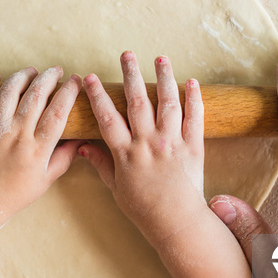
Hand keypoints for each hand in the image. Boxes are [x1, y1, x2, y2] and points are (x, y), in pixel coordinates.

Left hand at [0, 66, 83, 225]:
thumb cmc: (15, 193)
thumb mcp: (47, 179)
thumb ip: (65, 157)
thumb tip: (80, 138)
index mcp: (37, 148)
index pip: (58, 111)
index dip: (69, 92)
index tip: (75, 81)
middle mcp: (16, 134)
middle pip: (36, 95)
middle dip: (49, 77)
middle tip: (56, 71)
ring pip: (10, 91)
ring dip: (23, 76)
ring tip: (32, 71)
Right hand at [80, 52, 205, 245]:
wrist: (177, 223)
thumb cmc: (144, 208)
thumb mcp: (116, 188)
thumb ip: (101, 164)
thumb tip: (83, 146)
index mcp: (126, 153)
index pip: (107, 117)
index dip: (97, 95)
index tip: (90, 77)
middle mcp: (148, 143)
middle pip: (137, 102)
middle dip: (131, 75)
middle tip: (126, 54)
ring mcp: (172, 143)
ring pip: (167, 103)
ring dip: (163, 78)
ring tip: (160, 58)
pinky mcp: (193, 147)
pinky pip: (195, 118)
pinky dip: (194, 99)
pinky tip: (191, 82)